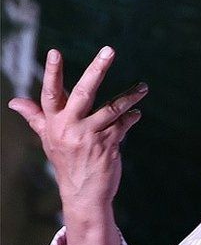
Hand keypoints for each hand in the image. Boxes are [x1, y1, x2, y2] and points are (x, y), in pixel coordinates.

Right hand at [8, 46, 146, 207]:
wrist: (82, 194)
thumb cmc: (66, 161)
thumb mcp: (48, 139)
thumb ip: (36, 117)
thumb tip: (14, 101)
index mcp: (54, 123)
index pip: (50, 93)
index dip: (52, 73)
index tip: (54, 52)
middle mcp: (69, 127)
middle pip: (84, 92)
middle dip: (97, 69)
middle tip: (109, 50)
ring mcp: (89, 136)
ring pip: (112, 108)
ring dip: (130, 97)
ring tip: (143, 88)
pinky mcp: (107, 145)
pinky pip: (123, 125)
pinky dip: (131, 118)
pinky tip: (135, 115)